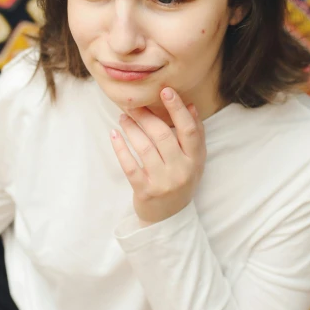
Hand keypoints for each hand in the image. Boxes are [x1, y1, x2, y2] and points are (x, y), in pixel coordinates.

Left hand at [110, 87, 206, 225]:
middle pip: (162, 135)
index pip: (189, 130)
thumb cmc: (181, 181)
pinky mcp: (145, 191)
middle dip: (146, 116)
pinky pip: (130, 165)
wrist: (169, 217)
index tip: (165, 91)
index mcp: (195, 160)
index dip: (178, 109)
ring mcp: (163, 182)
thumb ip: (195, 134)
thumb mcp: (194, 160)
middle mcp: (181, 171)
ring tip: (123, 117)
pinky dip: (120, 148)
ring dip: (131, 128)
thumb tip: (190, 106)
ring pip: (144, 148)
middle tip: (133, 104)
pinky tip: (114, 134)